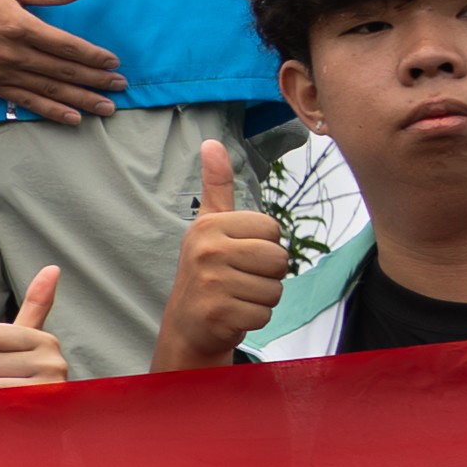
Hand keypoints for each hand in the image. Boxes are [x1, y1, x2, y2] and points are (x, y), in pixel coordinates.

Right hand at [0, 0, 122, 119]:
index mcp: (18, 25)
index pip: (66, 45)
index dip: (93, 56)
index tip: (114, 61)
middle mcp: (12, 53)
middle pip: (63, 71)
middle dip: (96, 81)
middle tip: (121, 87)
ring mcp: (0, 72)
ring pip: (49, 90)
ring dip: (81, 101)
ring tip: (106, 109)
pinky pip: (26, 101)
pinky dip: (51, 111)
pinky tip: (72, 118)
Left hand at [0, 264, 75, 393]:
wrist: (43, 417)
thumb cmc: (29, 373)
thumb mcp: (29, 337)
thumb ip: (37, 303)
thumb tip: (52, 268)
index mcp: (48, 340)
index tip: (6, 356)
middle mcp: (54, 362)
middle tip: (9, 377)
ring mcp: (48, 386)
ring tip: (13, 390)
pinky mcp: (37, 406)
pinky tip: (16, 405)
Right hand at [156, 158, 292, 371]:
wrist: (187, 323)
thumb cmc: (208, 270)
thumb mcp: (210, 226)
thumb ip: (216, 186)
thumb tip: (211, 143)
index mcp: (210, 225)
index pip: (273, 230)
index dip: (265, 246)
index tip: (240, 255)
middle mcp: (207, 250)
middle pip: (279, 259)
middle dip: (268, 275)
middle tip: (241, 279)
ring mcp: (211, 282)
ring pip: (274, 289)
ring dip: (262, 298)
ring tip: (237, 295)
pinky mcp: (218, 312)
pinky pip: (264, 313)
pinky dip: (254, 318)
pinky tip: (233, 313)